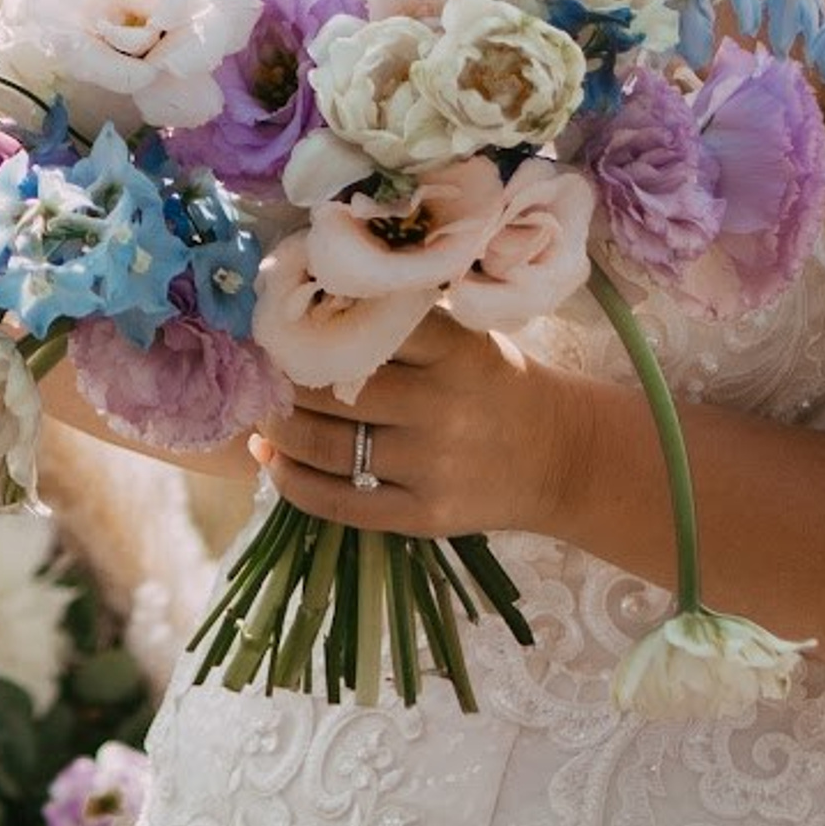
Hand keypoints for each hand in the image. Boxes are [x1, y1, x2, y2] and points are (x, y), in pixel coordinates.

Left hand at [250, 306, 589, 540]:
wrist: (564, 455)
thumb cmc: (496, 383)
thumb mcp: (466, 338)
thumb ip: (401, 327)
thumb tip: (308, 309)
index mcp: (454, 350)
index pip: (365, 328)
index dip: (310, 328)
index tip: (277, 324)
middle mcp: (443, 407)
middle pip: (334, 393)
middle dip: (284, 384)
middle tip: (260, 374)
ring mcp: (434, 466)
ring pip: (330, 448)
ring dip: (280, 433)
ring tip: (262, 418)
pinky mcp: (425, 515)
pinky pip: (341, 503)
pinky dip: (295, 484)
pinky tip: (274, 464)